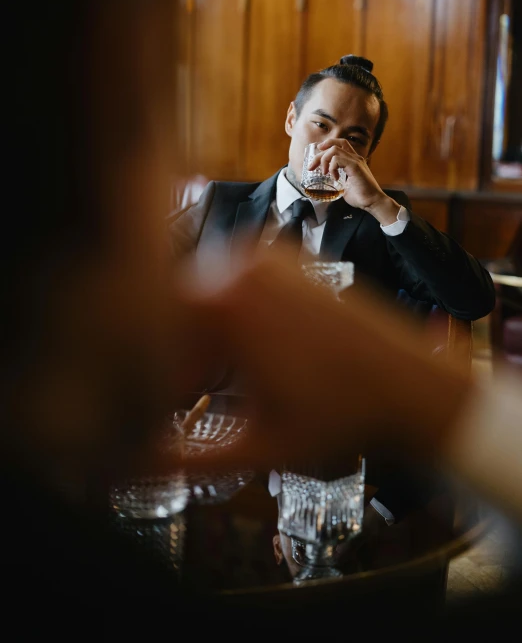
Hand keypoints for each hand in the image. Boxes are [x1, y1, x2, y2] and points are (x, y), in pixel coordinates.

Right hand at [169, 253, 473, 475]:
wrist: (412, 386)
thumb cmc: (343, 417)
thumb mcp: (260, 446)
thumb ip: (189, 460)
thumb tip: (136, 464)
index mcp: (224, 304)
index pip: (155, 340)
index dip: (155, 385)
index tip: (162, 418)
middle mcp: (239, 264)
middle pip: (175, 314)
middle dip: (177, 358)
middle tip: (191, 402)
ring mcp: (266, 255)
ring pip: (202, 297)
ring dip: (202, 338)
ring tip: (225, 381)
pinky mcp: (287, 258)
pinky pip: (234, 283)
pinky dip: (230, 315)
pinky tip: (251, 353)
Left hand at [308, 138, 399, 224]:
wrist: (373, 201)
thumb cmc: (361, 196)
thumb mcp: (345, 187)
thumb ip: (339, 182)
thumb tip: (329, 185)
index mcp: (353, 160)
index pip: (340, 144)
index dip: (327, 145)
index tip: (318, 152)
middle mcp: (355, 158)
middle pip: (335, 144)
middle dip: (319, 154)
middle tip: (311, 166)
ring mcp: (355, 161)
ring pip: (334, 150)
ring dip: (324, 160)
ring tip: (324, 173)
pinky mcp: (355, 166)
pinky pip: (337, 159)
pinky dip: (332, 167)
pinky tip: (334, 178)